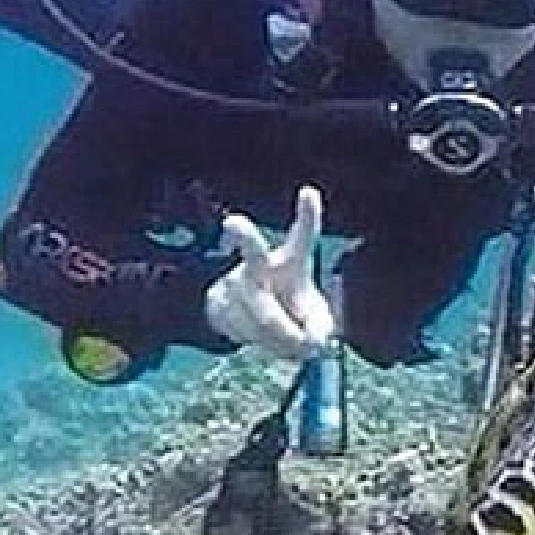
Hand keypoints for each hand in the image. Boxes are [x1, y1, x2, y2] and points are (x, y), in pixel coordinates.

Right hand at [204, 186, 336, 362]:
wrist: (252, 325)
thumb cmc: (294, 316)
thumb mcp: (317, 327)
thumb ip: (317, 332)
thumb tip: (302, 341)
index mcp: (292, 263)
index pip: (303, 237)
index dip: (307, 216)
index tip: (309, 192)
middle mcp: (261, 265)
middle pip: (252, 251)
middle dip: (242, 236)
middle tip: (232, 222)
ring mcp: (235, 282)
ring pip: (256, 314)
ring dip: (274, 337)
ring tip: (283, 338)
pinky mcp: (218, 301)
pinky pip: (240, 328)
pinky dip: (257, 342)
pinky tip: (260, 337)